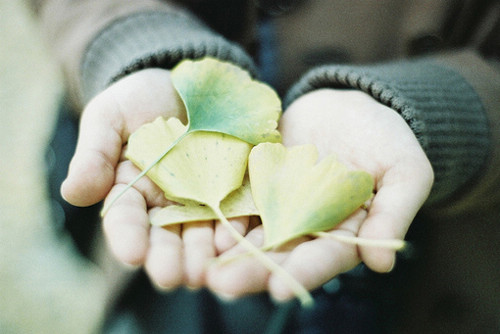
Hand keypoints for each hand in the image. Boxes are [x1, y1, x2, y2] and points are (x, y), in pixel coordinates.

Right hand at [61, 68, 247, 288]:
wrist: (186, 82)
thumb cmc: (139, 100)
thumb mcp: (109, 117)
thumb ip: (94, 153)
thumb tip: (73, 194)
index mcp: (132, 192)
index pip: (126, 219)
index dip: (128, 237)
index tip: (131, 254)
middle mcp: (168, 204)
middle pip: (166, 236)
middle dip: (168, 258)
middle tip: (172, 277)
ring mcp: (203, 197)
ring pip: (202, 231)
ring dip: (204, 254)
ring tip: (207, 271)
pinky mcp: (235, 186)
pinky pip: (237, 209)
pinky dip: (237, 226)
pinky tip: (239, 239)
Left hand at [206, 88, 433, 301]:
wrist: (351, 107)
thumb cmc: (387, 139)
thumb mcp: (405, 170)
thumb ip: (394, 212)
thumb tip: (383, 263)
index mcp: (344, 232)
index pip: (325, 257)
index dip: (304, 273)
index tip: (280, 290)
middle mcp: (307, 225)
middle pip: (279, 252)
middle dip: (251, 269)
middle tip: (221, 285)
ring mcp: (279, 203)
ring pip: (251, 231)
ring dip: (226, 249)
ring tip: (199, 265)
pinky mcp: (258, 180)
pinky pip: (236, 196)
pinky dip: (217, 210)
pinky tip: (194, 223)